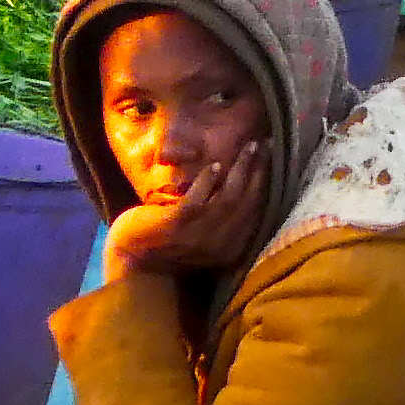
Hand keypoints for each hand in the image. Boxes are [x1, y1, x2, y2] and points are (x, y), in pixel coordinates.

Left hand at [105, 144, 266, 278]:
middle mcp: (220, 246)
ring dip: (241, 169)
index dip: (266, 183)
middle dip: (259, 171)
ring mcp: (199, 236)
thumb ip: (224, 221)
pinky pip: (199, 199)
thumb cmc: (169, 244)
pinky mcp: (177, 225)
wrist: (132, 259)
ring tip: (249, 147)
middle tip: (266, 145)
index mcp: (231, 250)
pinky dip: (208, 181)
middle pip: (247, 202)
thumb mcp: (205, 236)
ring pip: (228, 198)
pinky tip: (215, 165)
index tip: (272, 159)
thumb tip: (246, 188)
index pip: (256, 212)